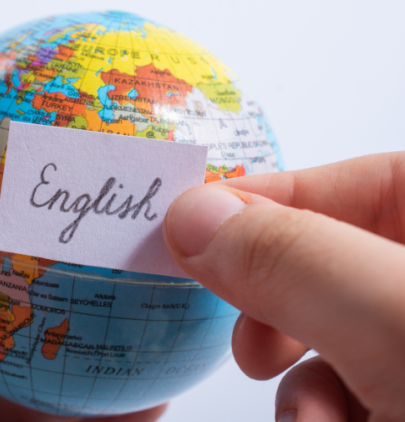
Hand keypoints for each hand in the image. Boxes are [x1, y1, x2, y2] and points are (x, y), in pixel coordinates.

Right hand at [163, 153, 404, 421]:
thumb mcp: (391, 323)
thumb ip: (294, 258)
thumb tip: (194, 216)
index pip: (373, 179)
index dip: (285, 192)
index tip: (202, 221)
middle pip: (337, 258)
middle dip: (277, 293)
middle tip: (242, 321)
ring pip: (333, 330)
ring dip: (295, 368)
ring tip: (304, 413)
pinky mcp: (403, 399)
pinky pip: (347, 385)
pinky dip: (318, 408)